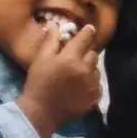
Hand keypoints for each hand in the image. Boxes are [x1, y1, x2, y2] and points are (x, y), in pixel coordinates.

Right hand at [18, 20, 103, 137]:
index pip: (85, 39)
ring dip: (89, 68)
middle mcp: (85, 70)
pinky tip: (80, 87)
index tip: (89, 29)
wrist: (41, 112)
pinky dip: (91, 82)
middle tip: (75, 58)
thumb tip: (56, 25)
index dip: (87, 32)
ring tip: (76, 74)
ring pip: (96, 69)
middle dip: (85, 53)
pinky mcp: (95, 97)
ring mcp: (92, 84)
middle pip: (93, 54)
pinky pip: (98, 84)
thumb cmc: (38, 83)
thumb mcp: (41, 59)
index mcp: (71, 58)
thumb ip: (51, 41)